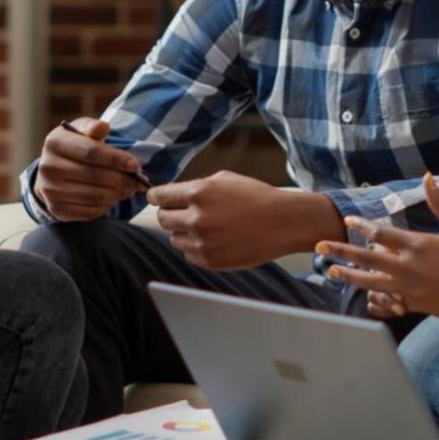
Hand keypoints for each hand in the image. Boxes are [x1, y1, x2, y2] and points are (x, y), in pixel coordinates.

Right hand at [34, 117, 147, 221]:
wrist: (53, 171)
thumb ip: (93, 128)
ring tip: (129, 189)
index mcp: (54, 142)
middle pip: (94, 176)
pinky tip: (113, 197)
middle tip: (138, 181)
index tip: (135, 165)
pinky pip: (89, 212)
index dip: (116, 159)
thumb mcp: (81, 131)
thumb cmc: (74, 147)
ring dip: (117, 194)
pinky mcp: (56, 209)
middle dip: (122, 179)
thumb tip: (103, 126)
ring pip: (94, 196)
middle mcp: (48, 167)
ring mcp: (50, 190)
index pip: (91, 152)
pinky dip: (106, 206)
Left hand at [148, 172, 339, 270]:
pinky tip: (215, 239)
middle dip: (170, 214)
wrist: (283, 223)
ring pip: (174, 239)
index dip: (155, 196)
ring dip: (183, 232)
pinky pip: (189, 254)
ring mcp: (203, 242)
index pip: (160, 196)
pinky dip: (196, 247)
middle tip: (181, 213)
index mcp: (199, 193)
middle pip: (163, 219)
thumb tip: (173, 194)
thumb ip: (196, 186)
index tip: (155, 198)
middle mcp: (197, 218)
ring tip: (206, 227)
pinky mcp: (210, 260)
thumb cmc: (256, 197)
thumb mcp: (225, 179)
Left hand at [318, 174, 438, 323]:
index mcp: (418, 245)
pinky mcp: (413, 305)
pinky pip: (386, 300)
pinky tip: (359, 293)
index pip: (381, 234)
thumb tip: (427, 176)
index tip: (348, 219)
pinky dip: (372, 296)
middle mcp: (409, 268)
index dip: (361, 225)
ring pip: (371, 282)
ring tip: (331, 271)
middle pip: (366, 259)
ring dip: (348, 276)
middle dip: (341, 251)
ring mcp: (409, 289)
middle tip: (319, 246)